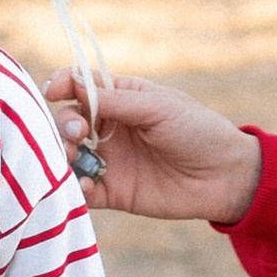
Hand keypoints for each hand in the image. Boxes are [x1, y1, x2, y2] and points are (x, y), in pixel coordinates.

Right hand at [44, 72, 261, 225]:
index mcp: (120, 97)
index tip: (52, 91)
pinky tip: (85, 185)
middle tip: (76, 132)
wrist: (225, 177)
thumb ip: (115, 101)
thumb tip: (74, 86)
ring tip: (70, 158)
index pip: (79, 84)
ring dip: (61, 154)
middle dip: (62, 123)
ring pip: (67, 154)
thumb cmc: (198, 130)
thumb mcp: (158, 107)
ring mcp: (108, 159)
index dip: (61, 84)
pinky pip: (82, 189)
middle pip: (66, 119)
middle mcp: (108, 127)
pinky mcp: (112, 191)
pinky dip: (75, 187)